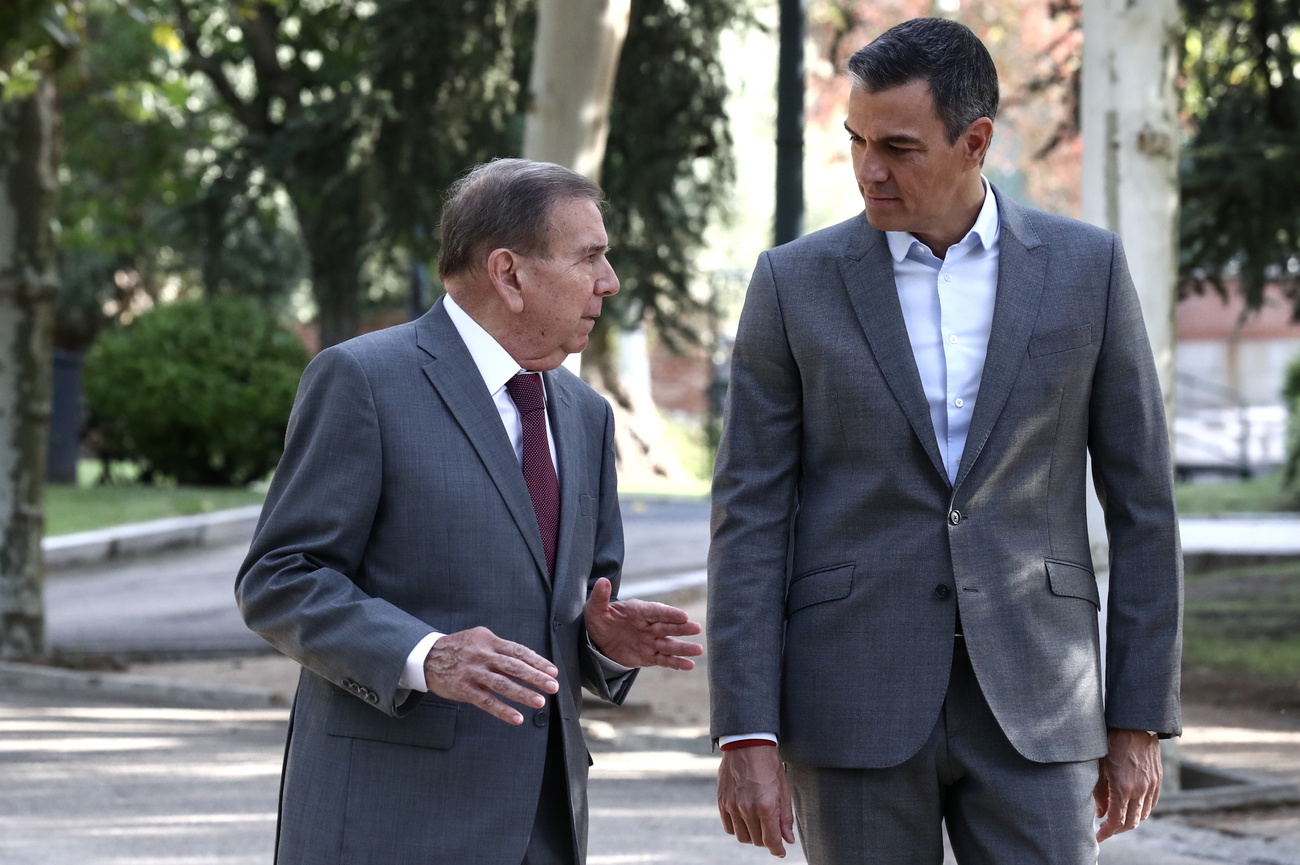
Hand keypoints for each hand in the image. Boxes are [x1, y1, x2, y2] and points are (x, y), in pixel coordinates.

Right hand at [423, 626, 558, 724]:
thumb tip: (528, 661)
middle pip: (514, 666)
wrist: (427, 656)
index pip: (518, 651)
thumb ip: (501, 649)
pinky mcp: (464, 689)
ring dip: (522, 694)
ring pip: (502, 684)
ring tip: (539, 702)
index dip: (537, 662)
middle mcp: (482, 655)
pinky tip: (516, 718)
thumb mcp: (480, 639)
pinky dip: (502, 710)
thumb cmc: (460, 648)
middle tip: (553, 686)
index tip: (553, 671)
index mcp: (489, 641)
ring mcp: (473, 672)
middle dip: (536, 677)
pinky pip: (486, 701)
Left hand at [583, 577, 702, 668]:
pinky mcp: (649, 656)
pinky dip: (677, 663)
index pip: (655, 611)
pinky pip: (664, 660)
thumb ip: (600, 597)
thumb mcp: (595, 608)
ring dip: (683, 647)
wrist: (598, 639)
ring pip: (669, 644)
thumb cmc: (599, 619)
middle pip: (667, 626)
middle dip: (681, 628)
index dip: (668, 613)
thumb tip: (602, 581)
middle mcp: (648, 626)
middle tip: (696, 628)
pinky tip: (689, 665)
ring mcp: (651, 641)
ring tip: (698, 650)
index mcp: (638, 611)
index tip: (682, 615)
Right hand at [717, 745, 795, 857]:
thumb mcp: (783, 790)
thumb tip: (788, 840)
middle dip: (766, 839)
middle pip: (757, 841)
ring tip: (758, 822)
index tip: (780, 852)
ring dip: (752, 835)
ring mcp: (732, 806)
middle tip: (771, 829)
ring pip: (742, 836)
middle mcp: (747, 809)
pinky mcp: (722, 802)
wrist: (747, 743)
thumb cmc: (769, 764)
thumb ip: (785, 817)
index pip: (771, 841)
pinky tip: (745, 818)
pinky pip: (729, 827)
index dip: (777, 850)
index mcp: (766, 806)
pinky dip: (737, 827)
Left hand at [1094, 728, 1161, 841]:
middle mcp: (1139, 790)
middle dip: (1117, 830)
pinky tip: (1131, 807)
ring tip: (1117, 818)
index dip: (1107, 832)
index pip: (1116, 821)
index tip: (1098, 836)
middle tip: (1106, 829)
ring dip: (1130, 820)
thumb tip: (1100, 813)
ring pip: (1142, 815)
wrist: (1134, 725)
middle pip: (1131, 823)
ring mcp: (1151, 786)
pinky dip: (1141, 810)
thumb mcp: (1099, 767)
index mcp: (1122, 788)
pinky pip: (1151, 804)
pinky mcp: (1157, 780)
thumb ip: (1099, 792)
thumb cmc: (1110, 743)